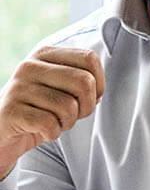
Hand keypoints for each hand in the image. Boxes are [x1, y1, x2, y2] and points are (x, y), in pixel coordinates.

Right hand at [0, 46, 105, 178]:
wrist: (1, 135)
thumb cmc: (37, 110)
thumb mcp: (59, 88)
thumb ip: (80, 82)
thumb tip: (98, 92)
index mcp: (45, 54)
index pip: (89, 58)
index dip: (99, 81)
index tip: (93, 97)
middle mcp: (30, 66)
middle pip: (83, 81)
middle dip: (87, 105)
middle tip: (76, 115)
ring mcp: (18, 88)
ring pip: (68, 106)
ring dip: (68, 122)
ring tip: (57, 124)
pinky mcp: (10, 112)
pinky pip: (49, 124)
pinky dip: (53, 133)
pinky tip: (44, 132)